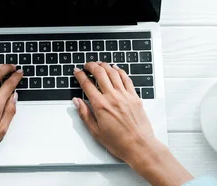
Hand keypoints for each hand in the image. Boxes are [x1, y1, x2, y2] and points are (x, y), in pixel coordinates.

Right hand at [73, 62, 192, 185]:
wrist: (139, 146)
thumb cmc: (119, 142)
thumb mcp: (95, 131)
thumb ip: (85, 114)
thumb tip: (77, 102)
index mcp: (100, 106)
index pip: (87, 84)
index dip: (80, 75)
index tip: (77, 71)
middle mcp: (113, 97)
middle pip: (100, 73)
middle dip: (91, 66)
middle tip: (87, 65)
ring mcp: (125, 95)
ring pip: (113, 72)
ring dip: (104, 65)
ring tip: (99, 64)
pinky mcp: (135, 97)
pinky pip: (126, 78)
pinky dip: (119, 71)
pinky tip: (115, 68)